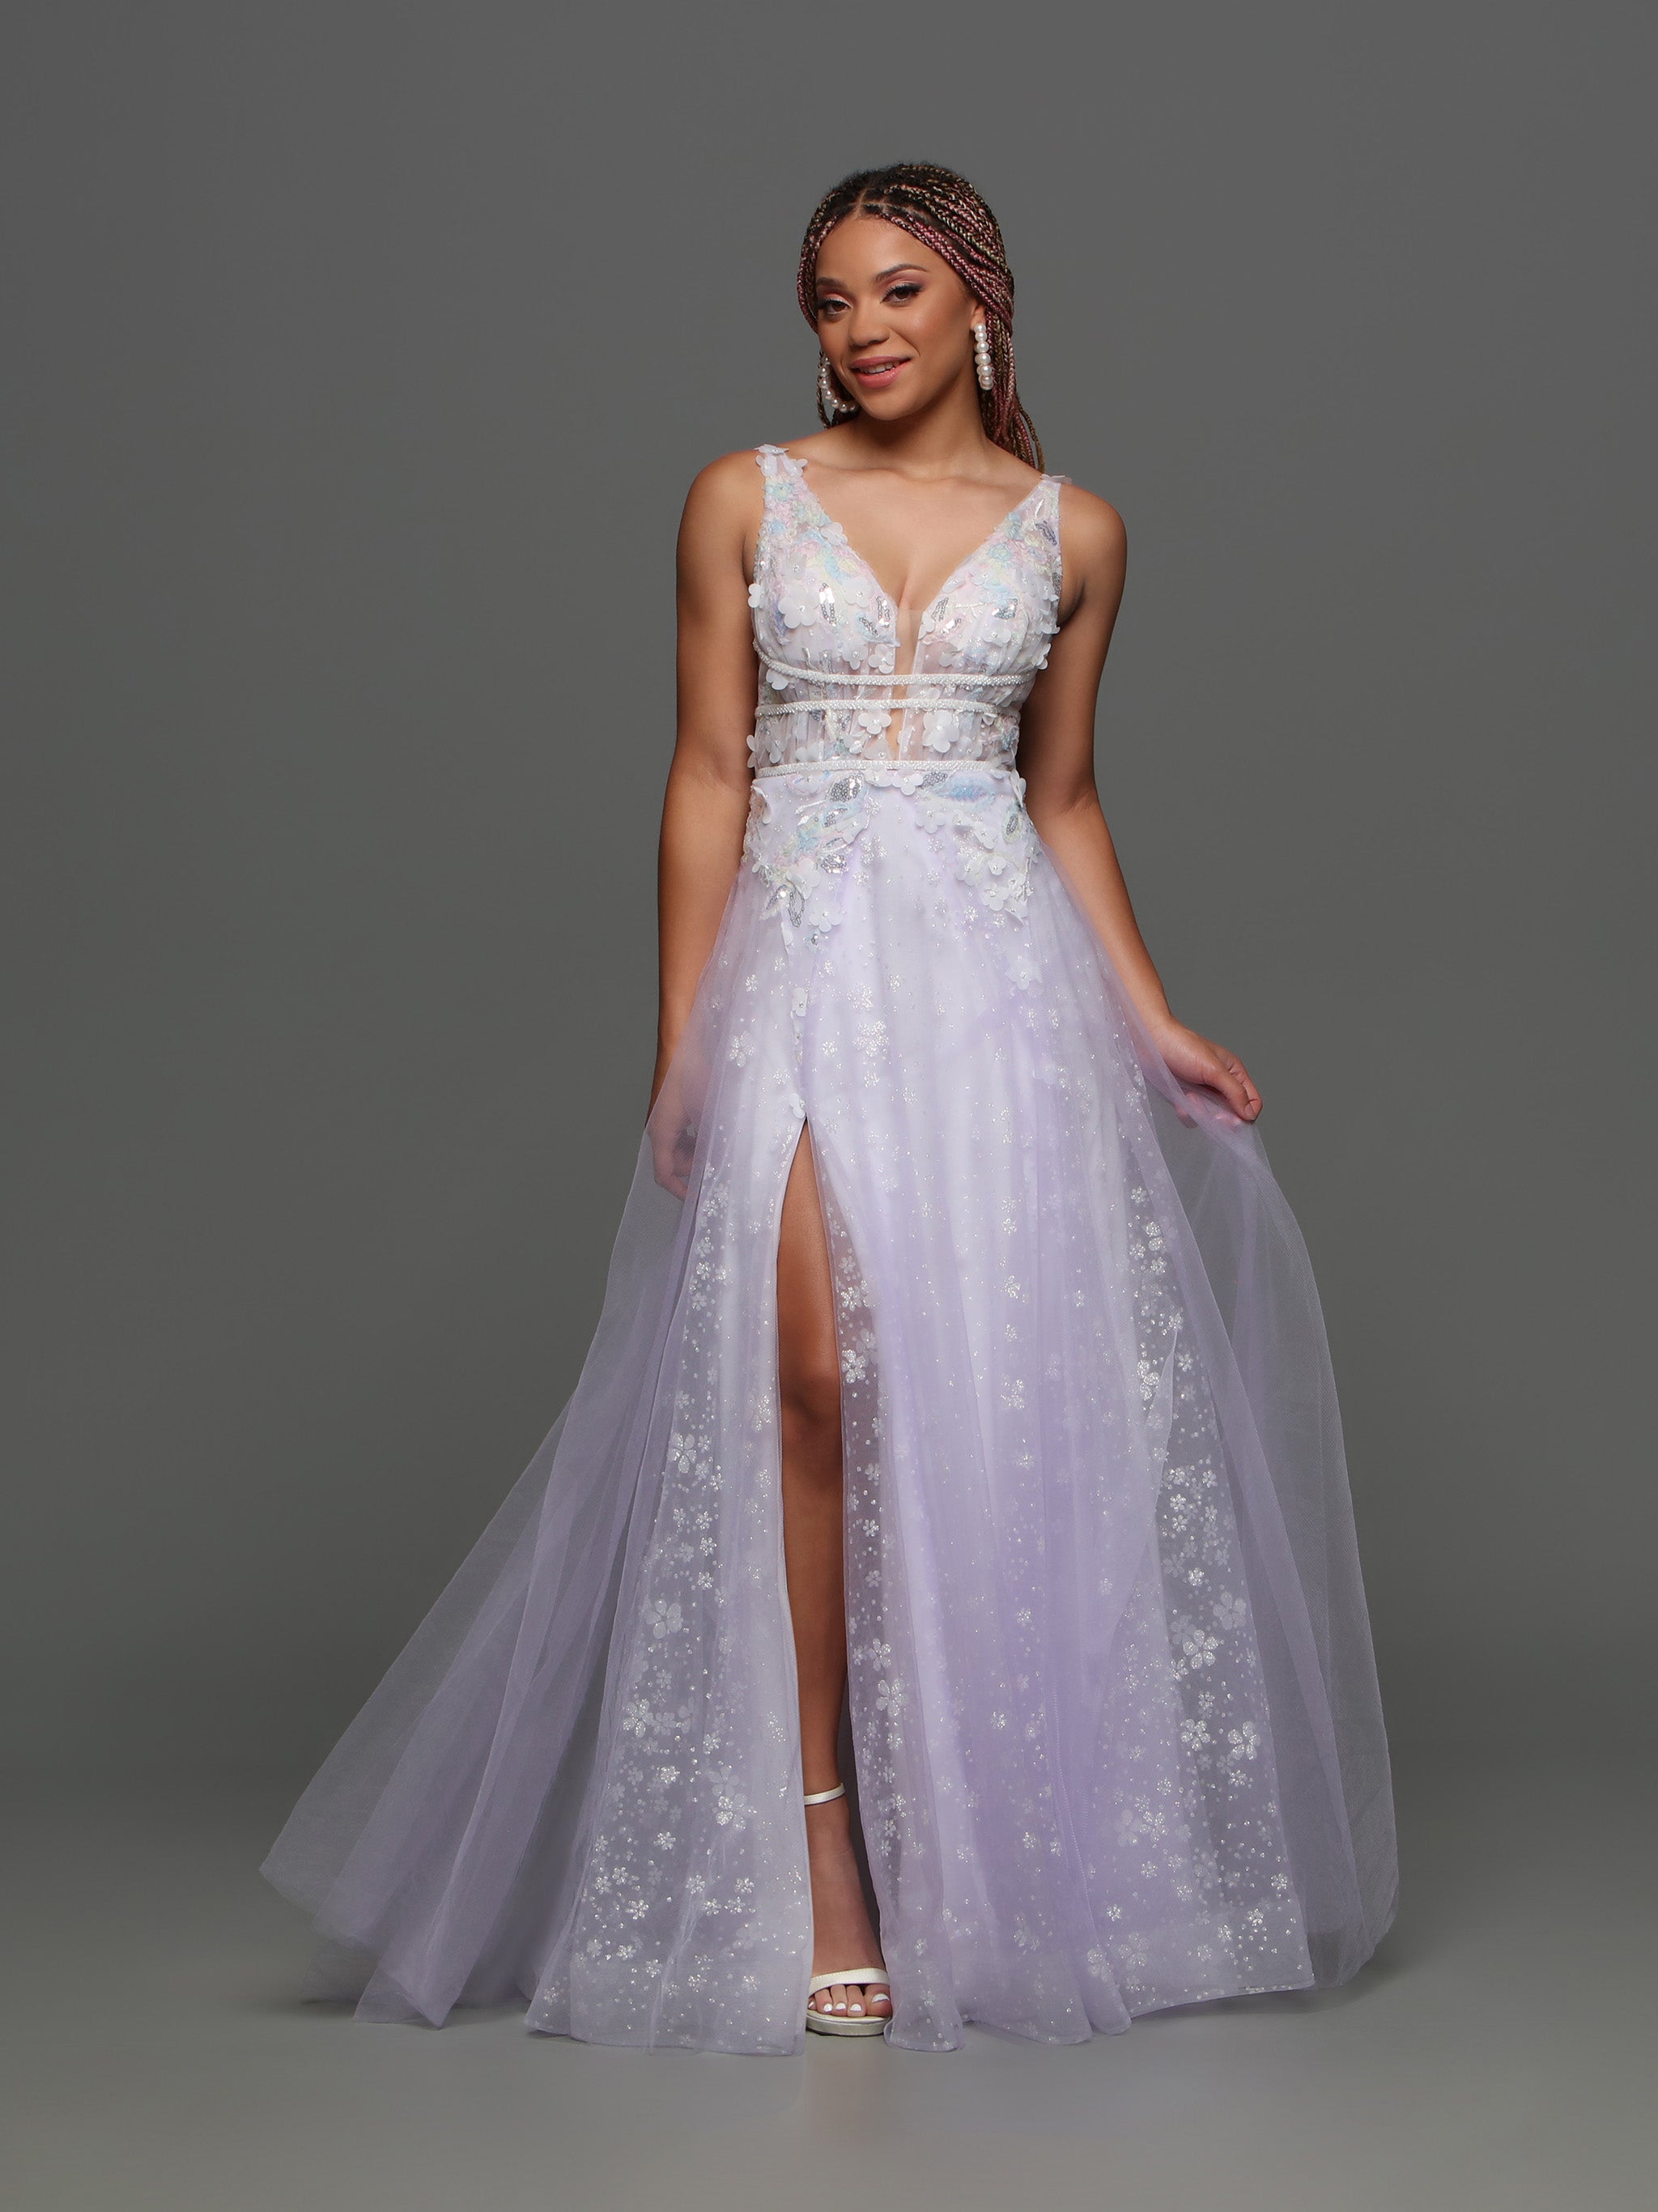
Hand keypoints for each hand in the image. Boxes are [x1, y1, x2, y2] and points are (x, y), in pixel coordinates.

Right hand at [648, 1040, 707, 1197]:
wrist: (691, 1048)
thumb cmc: (699, 1079)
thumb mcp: (710, 1116)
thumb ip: (711, 1145)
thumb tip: (720, 1168)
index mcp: (663, 1133)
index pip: (664, 1174)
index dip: (680, 1191)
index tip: (697, 1199)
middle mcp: (660, 1128)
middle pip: (672, 1163)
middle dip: (693, 1169)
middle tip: (717, 1166)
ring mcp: (666, 1120)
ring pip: (677, 1150)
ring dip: (696, 1155)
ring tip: (718, 1147)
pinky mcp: (674, 1112)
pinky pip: (681, 1136)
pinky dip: (695, 1142)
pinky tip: (713, 1134)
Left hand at [1146, 1016, 1260, 1122]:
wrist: (1150, 1041)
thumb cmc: (1183, 1047)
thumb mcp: (1214, 1069)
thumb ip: (1235, 1092)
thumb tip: (1250, 1114)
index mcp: (1234, 1073)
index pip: (1252, 1101)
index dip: (1245, 1114)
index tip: (1231, 1118)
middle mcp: (1220, 1084)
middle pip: (1233, 1114)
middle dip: (1222, 1118)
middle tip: (1213, 1116)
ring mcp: (1202, 1092)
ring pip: (1211, 1118)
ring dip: (1201, 1114)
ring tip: (1191, 1099)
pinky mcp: (1185, 1098)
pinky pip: (1192, 1117)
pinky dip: (1186, 1113)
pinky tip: (1180, 1099)